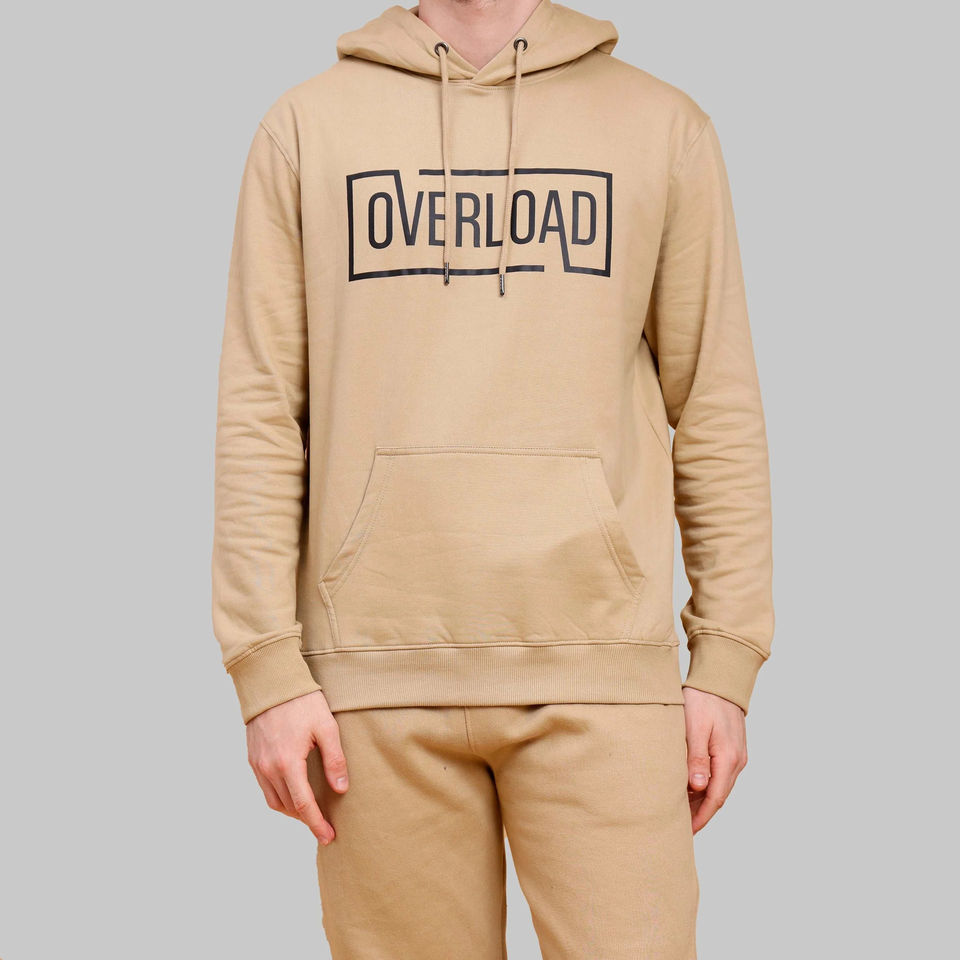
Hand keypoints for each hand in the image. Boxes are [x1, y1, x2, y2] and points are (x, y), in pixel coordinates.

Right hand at [246, 690, 348, 844]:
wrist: (271, 683)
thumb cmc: (302, 702)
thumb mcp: (326, 727)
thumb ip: (334, 760)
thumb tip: (341, 789)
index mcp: (288, 763)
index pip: (303, 805)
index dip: (317, 824)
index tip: (329, 837)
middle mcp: (268, 768)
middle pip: (288, 807)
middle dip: (306, 820)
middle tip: (324, 826)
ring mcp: (258, 764)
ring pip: (274, 801)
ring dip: (292, 811)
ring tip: (311, 813)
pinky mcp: (252, 758)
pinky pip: (265, 788)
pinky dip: (279, 797)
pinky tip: (293, 793)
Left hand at [683, 687, 747, 833]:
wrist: (720, 679)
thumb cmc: (704, 699)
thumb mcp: (695, 727)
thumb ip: (696, 757)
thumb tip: (699, 787)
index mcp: (728, 758)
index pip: (715, 799)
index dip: (701, 818)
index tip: (686, 832)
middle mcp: (737, 761)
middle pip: (718, 797)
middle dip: (700, 813)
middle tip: (679, 826)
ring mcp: (736, 756)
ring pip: (719, 787)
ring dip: (702, 800)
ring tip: (681, 811)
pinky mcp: (731, 749)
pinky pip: (720, 775)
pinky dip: (706, 786)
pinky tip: (691, 788)